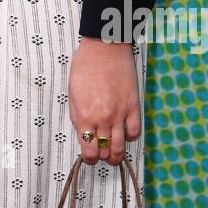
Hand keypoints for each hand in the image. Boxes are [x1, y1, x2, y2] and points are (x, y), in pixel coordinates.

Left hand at [68, 35, 140, 165]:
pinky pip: (134, 131)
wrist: (104, 49)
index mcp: (82, 116)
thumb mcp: (73, 93)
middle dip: (102, 157)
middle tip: (102, 155)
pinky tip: (125, 132)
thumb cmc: (85, 66)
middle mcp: (101, 119)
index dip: (89, 157)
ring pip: (120, 147)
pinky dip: (130, 136)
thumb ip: (78, 115)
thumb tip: (84, 131)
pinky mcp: (133, 107)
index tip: (90, 157)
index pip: (88, 149)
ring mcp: (119, 114)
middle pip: (105, 151)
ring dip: (117, 155)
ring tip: (115, 155)